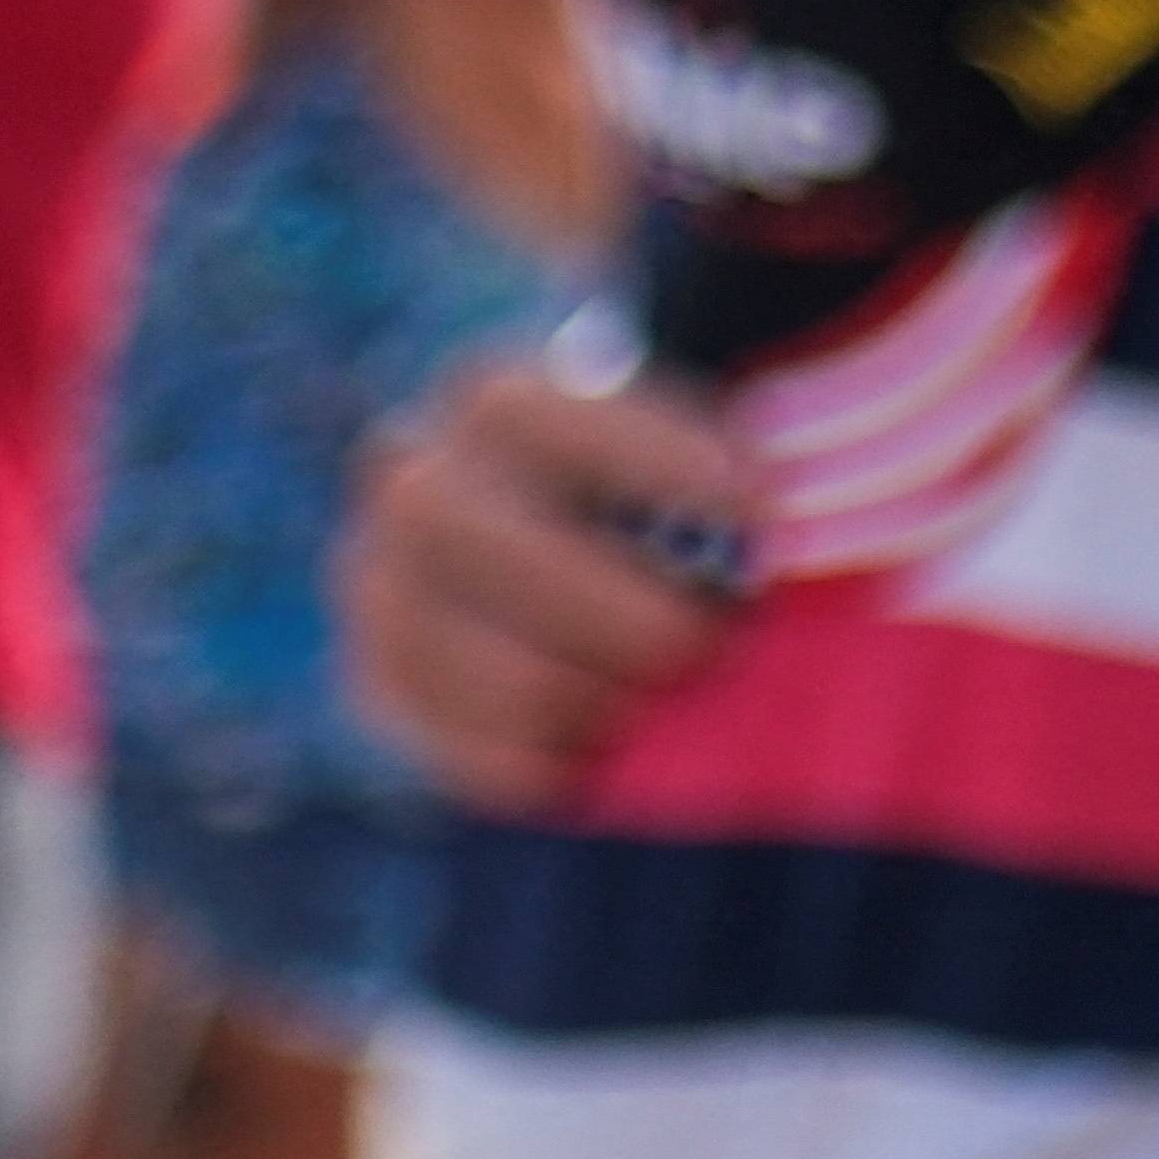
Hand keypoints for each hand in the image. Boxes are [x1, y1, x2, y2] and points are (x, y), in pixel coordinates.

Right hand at [343, 348, 757, 803]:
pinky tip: (585, 762)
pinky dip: (509, 758)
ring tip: (645, 707)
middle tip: (697, 645)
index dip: (646, 457)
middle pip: (455, 527)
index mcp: (498, 396)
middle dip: (587, 599)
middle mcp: (415, 476)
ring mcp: (380, 581)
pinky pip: (422, 729)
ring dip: (549, 689)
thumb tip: (779, 551)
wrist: (574, 538)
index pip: (529, 409)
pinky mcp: (380, 679)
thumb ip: (724, 494)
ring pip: (430, 642)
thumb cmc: (670, 494)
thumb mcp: (693, 458)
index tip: (753, 512)